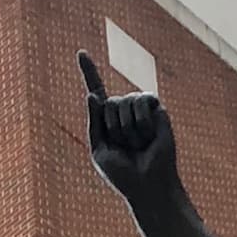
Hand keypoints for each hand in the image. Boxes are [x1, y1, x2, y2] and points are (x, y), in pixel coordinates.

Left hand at [77, 52, 178, 209]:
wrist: (147, 184)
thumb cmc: (122, 174)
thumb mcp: (99, 150)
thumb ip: (93, 123)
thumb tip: (92, 94)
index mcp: (106, 120)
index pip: (96, 90)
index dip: (88, 71)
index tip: (81, 53)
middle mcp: (122, 109)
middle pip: (108, 103)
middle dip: (113, 128)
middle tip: (125, 147)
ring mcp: (139, 107)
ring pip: (124, 102)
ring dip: (128, 129)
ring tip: (138, 145)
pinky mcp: (156, 108)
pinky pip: (142, 102)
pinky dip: (142, 122)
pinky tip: (149, 137)